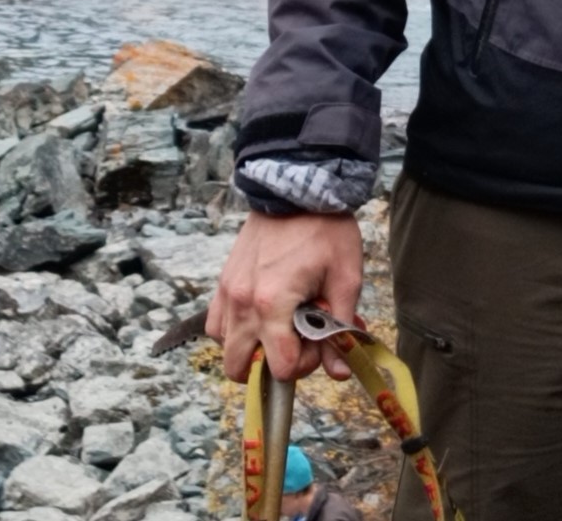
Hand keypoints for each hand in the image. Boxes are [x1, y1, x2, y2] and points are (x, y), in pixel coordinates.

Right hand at [208, 210, 362, 382]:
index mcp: (273, 305)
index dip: (304, 364)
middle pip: (239, 368)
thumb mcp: (346, 278)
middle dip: (269, 367)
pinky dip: (233, 331)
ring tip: (279, 327)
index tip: (318, 341)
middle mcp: (242, 304)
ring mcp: (227, 293)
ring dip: (250, 348)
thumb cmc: (325, 230)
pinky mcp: (222, 282)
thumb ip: (340, 329)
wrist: (297, 188)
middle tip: (295, 341)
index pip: (281, 368)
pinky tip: (259, 316)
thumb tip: (339, 373)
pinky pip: (216, 324)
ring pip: (225, 348)